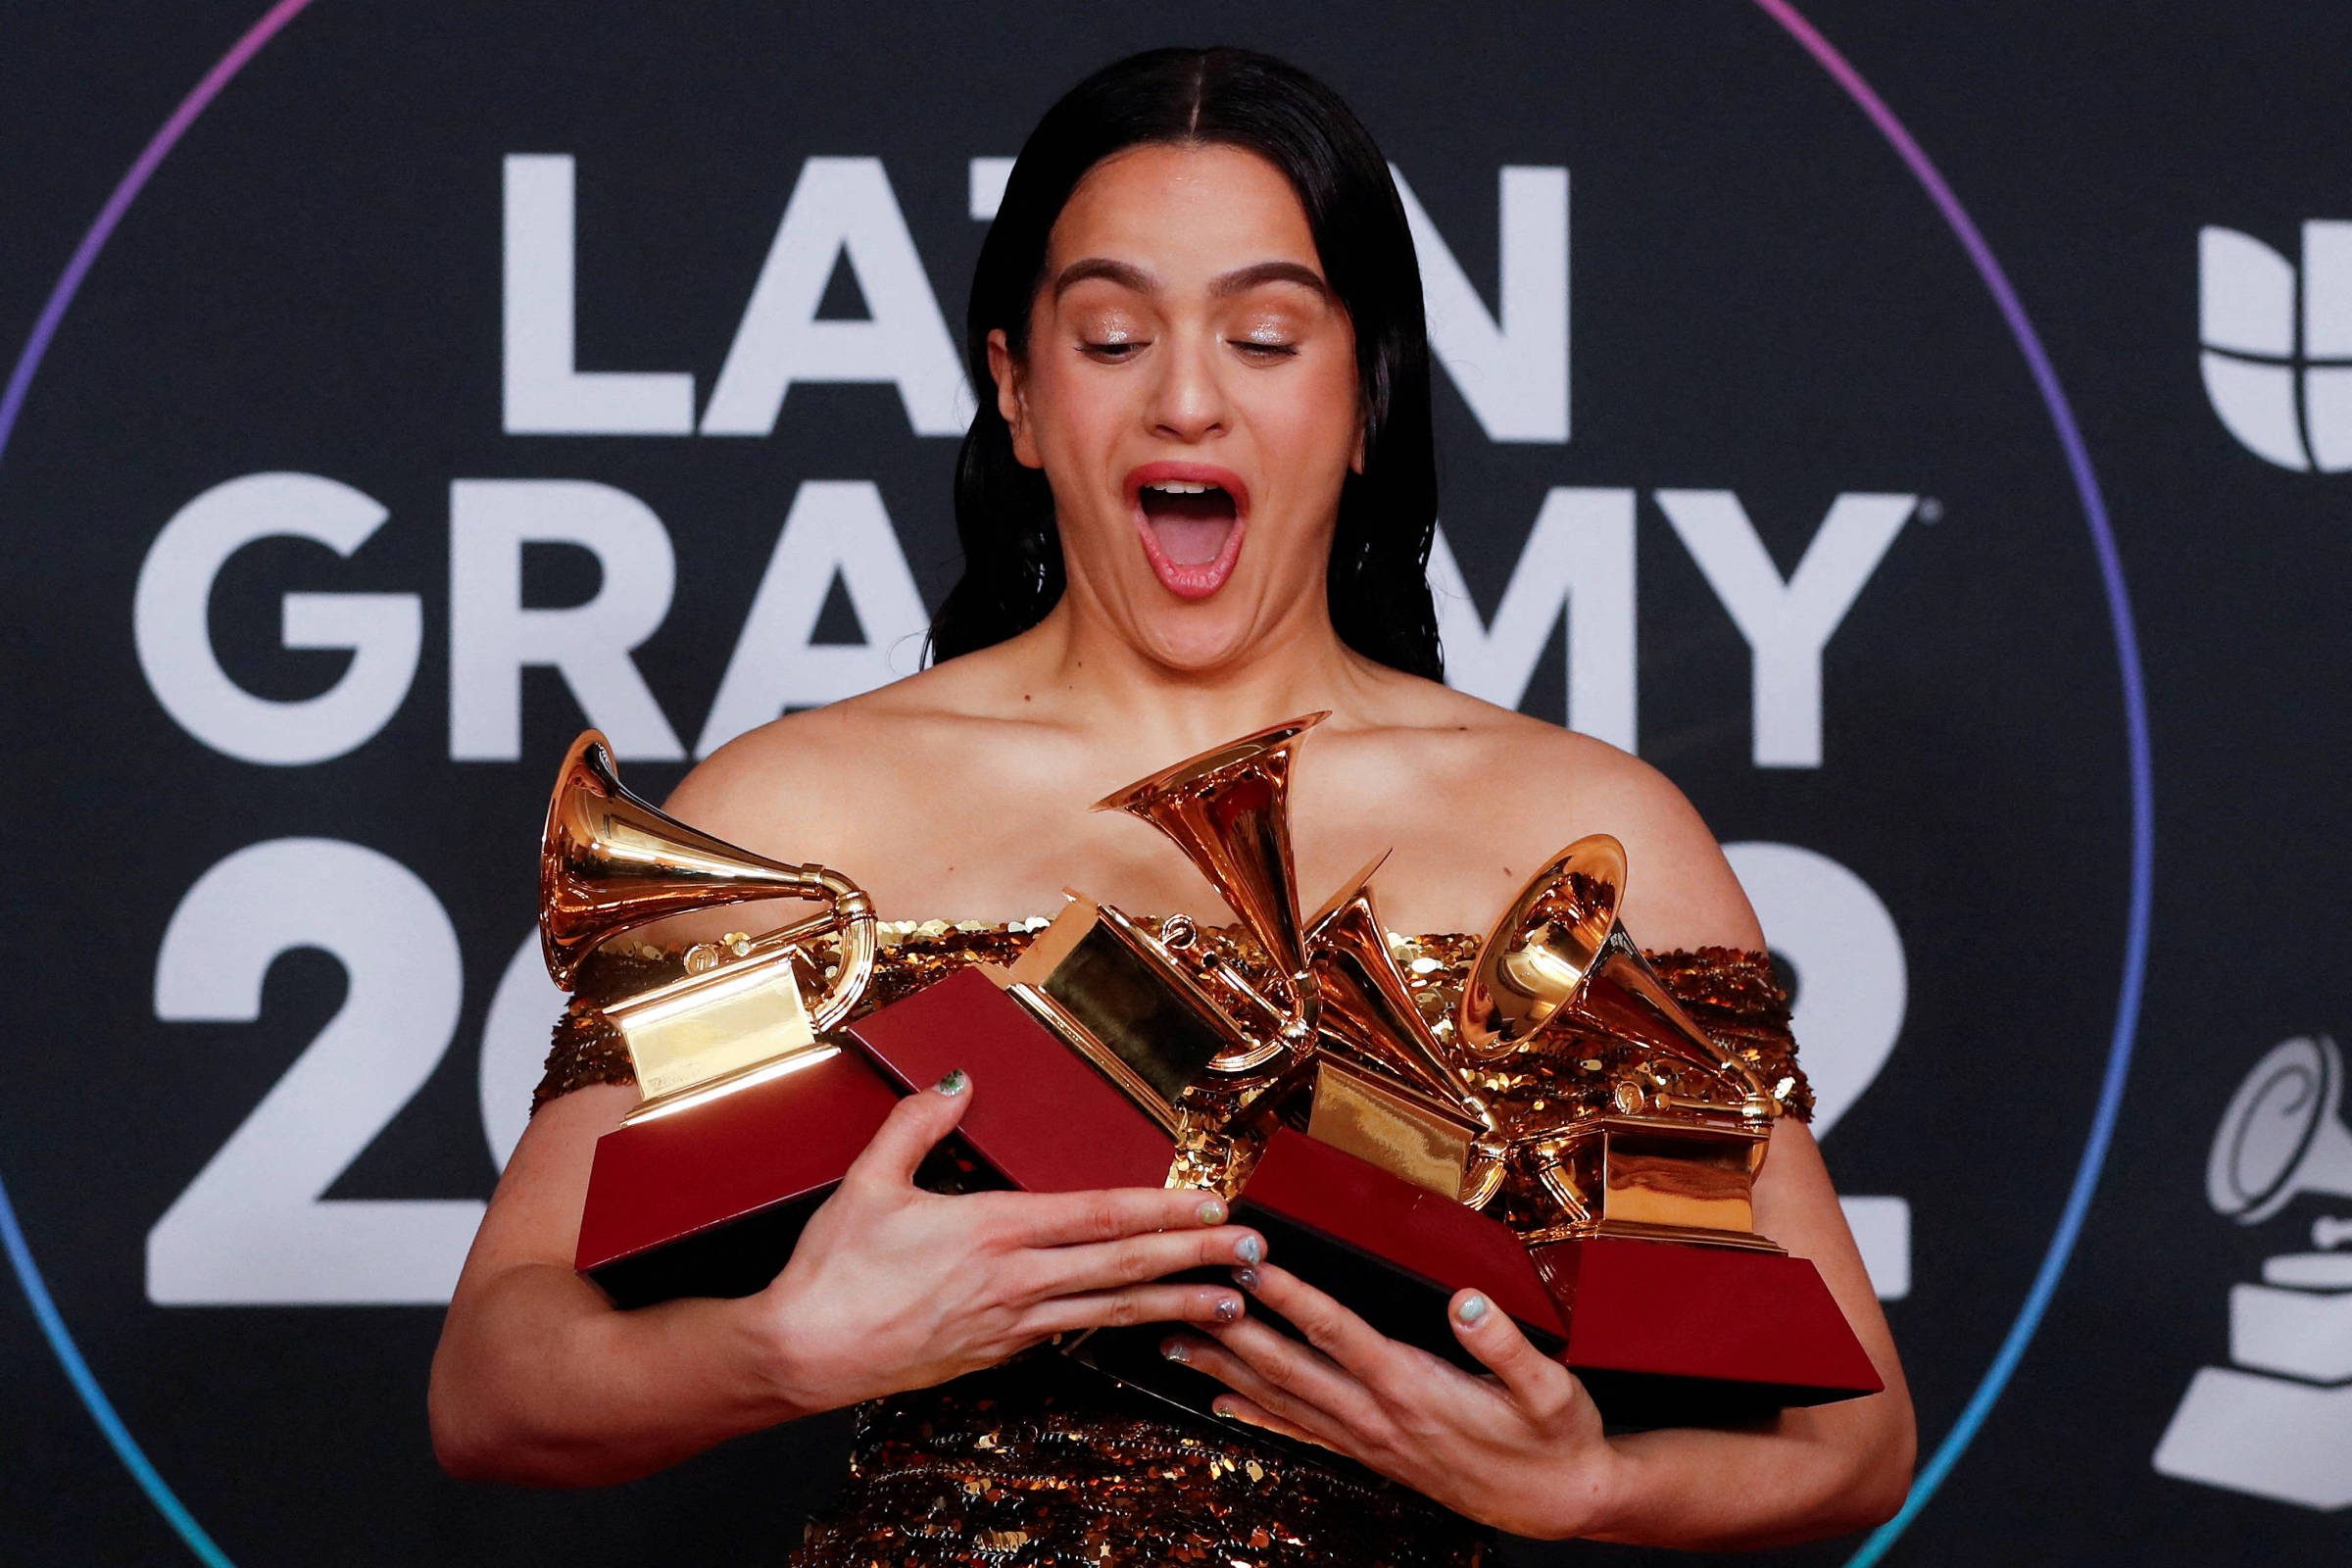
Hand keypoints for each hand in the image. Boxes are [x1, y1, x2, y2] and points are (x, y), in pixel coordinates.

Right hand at [752, 1069, 1264, 1412]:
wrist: (801, 1355)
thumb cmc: (832, 1272)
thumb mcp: (870, 1181)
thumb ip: (919, 1122)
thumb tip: (960, 1080)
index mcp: (992, 1231)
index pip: (1099, 1217)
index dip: (1164, 1209)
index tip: (1215, 1205)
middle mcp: (1014, 1281)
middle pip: (1124, 1268)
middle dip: (1196, 1258)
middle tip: (1254, 1254)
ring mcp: (1009, 1326)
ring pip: (1109, 1311)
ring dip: (1174, 1304)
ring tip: (1229, 1303)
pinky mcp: (995, 1355)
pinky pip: (1070, 1334)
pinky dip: (1116, 1326)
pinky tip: (1144, 1321)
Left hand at [1164, 1264, 1619, 1539]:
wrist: (1557, 1501)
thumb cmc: (1553, 1438)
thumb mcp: (1549, 1389)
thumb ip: (1505, 1345)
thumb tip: (1467, 1301)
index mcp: (1412, 1387)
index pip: (1335, 1331)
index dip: (1289, 1294)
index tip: (1249, 1261)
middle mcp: (1378, 1414)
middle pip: (1287, 1366)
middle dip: (1230, 1328)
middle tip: (1181, 1294)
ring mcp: (1368, 1439)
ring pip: (1281, 1399)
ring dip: (1225, 1368)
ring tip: (1175, 1341)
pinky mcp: (1370, 1454)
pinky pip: (1299, 1432)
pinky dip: (1256, 1414)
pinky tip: (1223, 1401)